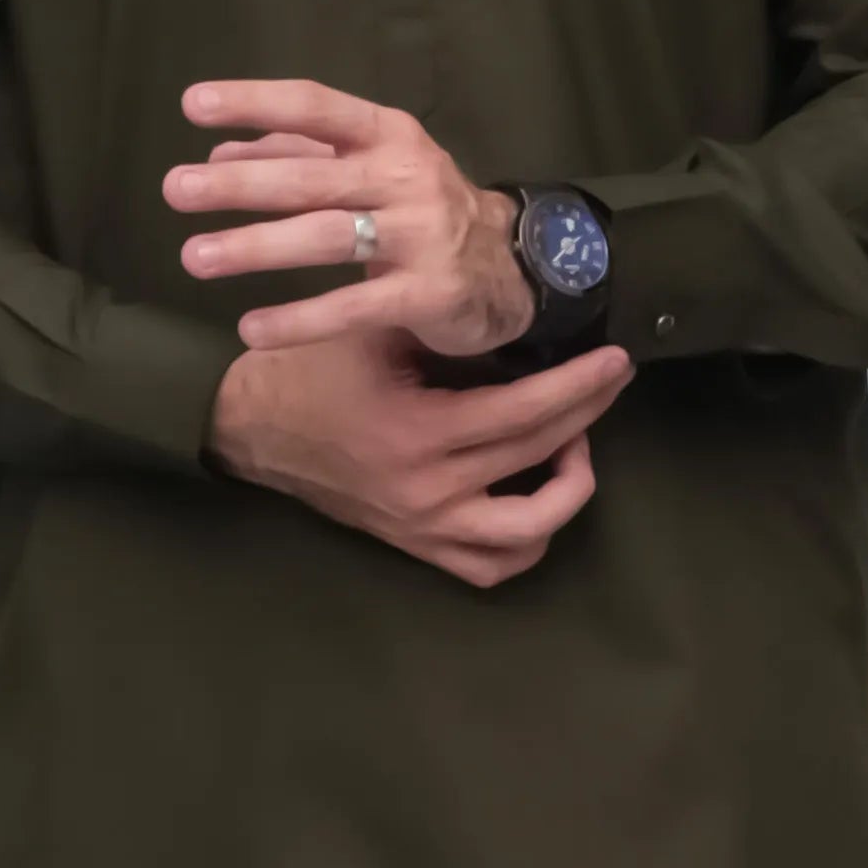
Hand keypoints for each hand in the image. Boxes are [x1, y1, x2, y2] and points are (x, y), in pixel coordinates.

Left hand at [165, 75, 536, 360]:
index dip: (255, 103)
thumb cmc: (421, 211)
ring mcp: (422, 234)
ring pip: (327, 236)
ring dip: (256, 247)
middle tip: (176, 191)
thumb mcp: (370, 170)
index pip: (316, 107)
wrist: (510, 270)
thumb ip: (298, 155)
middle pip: (312, 176)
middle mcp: (407, 175)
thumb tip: (220, 153)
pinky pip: (355, 306)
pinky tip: (251, 328)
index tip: (193, 106)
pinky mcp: (429, 293)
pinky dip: (301, 319)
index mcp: (388, 135)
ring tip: (194, 257)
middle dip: (240, 184)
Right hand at [205, 318, 629, 590]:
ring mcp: (423, 527)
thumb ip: (440, 321)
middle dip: (587, 416)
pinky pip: (489, 566)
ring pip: (526, 536)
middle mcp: (429, 492)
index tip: (616, 361)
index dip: (580, 386)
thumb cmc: (310, 371)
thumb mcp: (372, 329)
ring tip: (572, 447)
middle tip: (608, 381)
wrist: (250, 427)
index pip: (526, 413)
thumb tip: (518, 301)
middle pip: (538, 460)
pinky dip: (525, 539)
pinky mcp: (415, 545)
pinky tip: (535, 494)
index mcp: (420, 434)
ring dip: (566, 493)